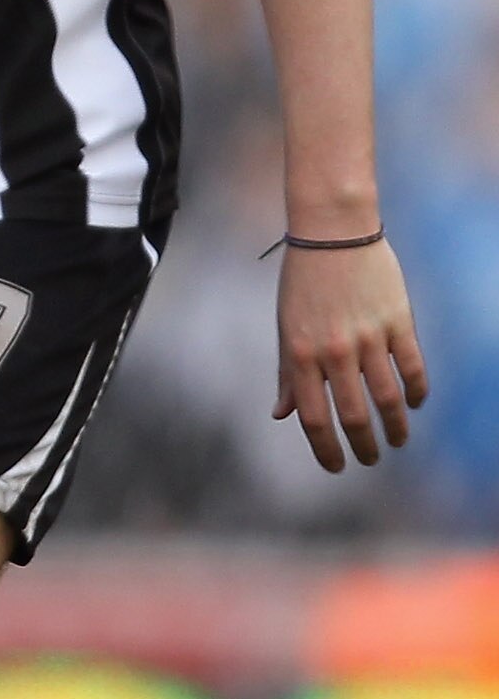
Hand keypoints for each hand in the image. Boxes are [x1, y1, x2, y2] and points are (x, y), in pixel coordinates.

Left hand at [274, 237, 424, 469]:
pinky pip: (412, 367)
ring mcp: (368, 337)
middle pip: (353, 416)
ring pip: (387, 398)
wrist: (332, 232)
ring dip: (395, 428)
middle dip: (363, 446)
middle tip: (371, 460)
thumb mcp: (285, 327)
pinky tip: (414, 404)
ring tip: (397, 441)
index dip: (326, 449)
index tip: (336, 466)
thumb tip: (282, 415)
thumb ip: (287, 373)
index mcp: (300, 353)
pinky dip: (416, 392)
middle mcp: (333, 351)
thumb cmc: (303, 283)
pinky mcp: (397, 322)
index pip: (314, 417)